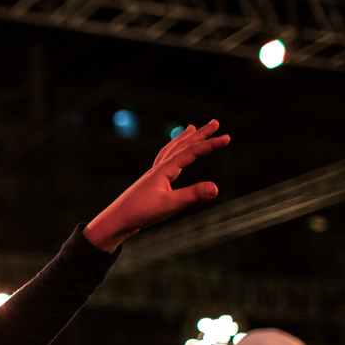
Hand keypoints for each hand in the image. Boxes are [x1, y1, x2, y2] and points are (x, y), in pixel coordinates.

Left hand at [84, 120, 229, 251]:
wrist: (116, 221)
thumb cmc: (140, 213)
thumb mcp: (170, 205)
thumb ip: (192, 195)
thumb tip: (216, 188)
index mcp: (163, 170)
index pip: (191, 152)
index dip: (210, 144)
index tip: (228, 137)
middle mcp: (158, 168)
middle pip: (180, 145)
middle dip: (199, 134)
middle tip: (215, 123)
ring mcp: (153, 175)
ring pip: (170, 151)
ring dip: (183, 139)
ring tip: (192, 129)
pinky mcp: (150, 184)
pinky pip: (164, 161)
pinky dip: (172, 153)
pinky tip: (175, 160)